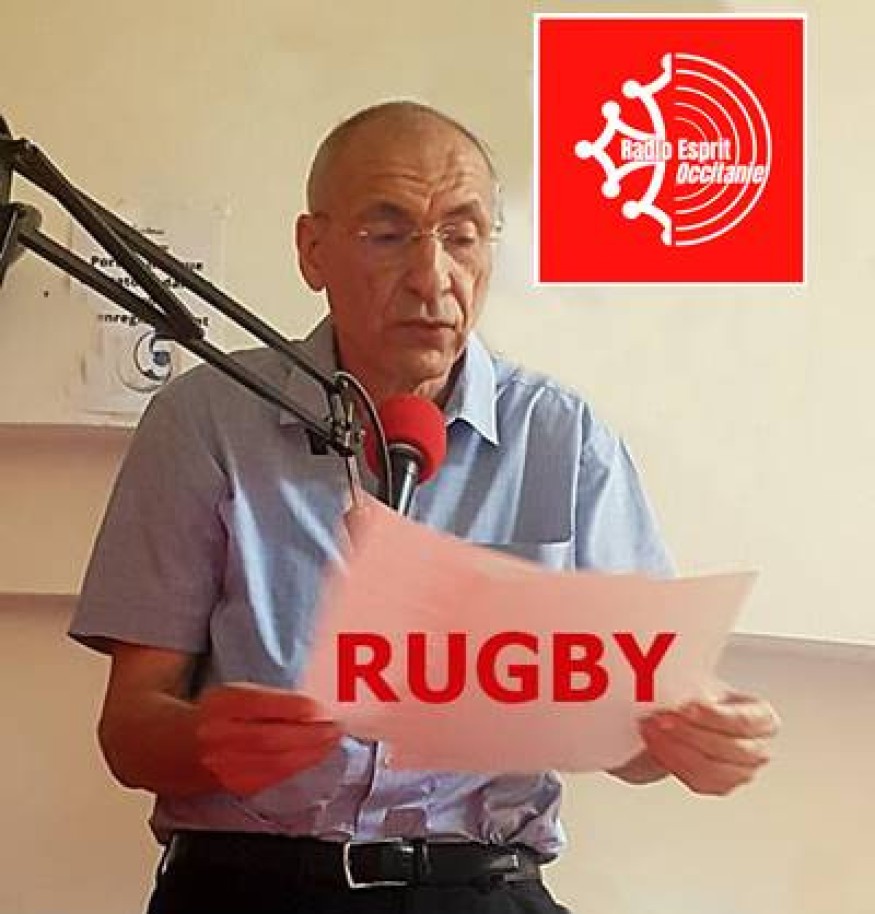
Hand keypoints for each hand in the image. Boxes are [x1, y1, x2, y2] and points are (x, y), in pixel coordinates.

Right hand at [195, 683, 341, 796]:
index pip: (259, 705)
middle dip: (309, 736)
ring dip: (309, 754)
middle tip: (336, 729)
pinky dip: (296, 767)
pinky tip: (313, 757)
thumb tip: (313, 707)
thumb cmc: (218, 713)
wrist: (178, 745)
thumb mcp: (239, 693)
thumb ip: (272, 699)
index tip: (321, 709)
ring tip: (331, 742)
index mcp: (222, 704)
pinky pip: (271, 778)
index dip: (293, 709)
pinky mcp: (233, 785)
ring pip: (273, 763)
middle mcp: (219, 735)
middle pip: (269, 739)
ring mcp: (224, 765)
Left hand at [638, 687, 779, 795]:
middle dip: (691, 733)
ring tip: (653, 731)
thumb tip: (674, 684)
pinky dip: (674, 764)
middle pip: (730, 748)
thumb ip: (693, 685)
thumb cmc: (696, 697)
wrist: (682, 716)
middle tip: (662, 719)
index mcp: (762, 718)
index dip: (714, 717)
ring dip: (678, 751)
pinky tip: (658, 747)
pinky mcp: (720, 786)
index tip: (686, 707)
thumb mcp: (700, 682)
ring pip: (713, 770)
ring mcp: (742, 771)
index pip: (744, 721)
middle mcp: (757, 748)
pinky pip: (699, 782)